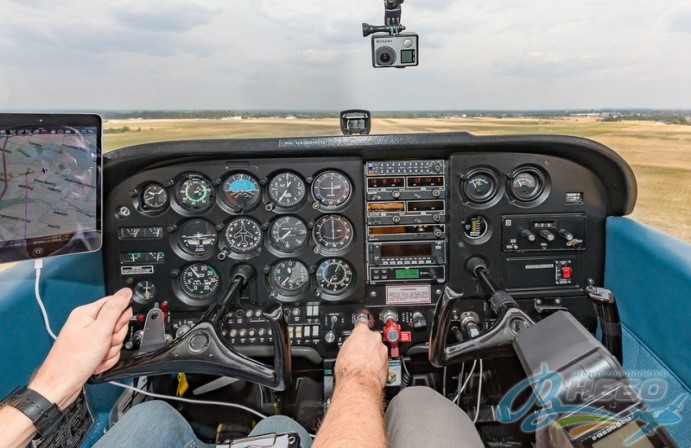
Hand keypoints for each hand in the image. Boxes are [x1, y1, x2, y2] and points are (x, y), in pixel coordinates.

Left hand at [29, 288, 132, 408]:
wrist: (62, 385)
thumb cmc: (73, 360)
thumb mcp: (99, 331)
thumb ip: (114, 309)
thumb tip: (125, 292)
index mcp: (86, 313)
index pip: (115, 304)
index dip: (120, 318)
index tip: (113, 328)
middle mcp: (87, 324)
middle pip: (117, 323)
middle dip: (114, 338)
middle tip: (104, 344)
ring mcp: (89, 339)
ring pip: (114, 340)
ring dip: (110, 351)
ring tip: (98, 356)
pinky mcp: (92, 351)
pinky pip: (109, 351)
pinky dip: (106, 359)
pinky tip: (96, 363)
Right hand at [334, 321, 387, 390]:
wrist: (359, 383)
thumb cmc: (348, 368)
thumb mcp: (342, 351)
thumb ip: (349, 344)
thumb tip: (350, 346)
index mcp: (362, 332)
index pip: (362, 324)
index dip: (359, 329)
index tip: (359, 332)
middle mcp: (374, 338)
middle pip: (372, 337)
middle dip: (368, 343)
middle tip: (360, 352)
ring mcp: (382, 350)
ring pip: (379, 348)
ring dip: (374, 353)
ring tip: (365, 363)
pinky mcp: (388, 361)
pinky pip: (383, 359)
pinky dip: (378, 362)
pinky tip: (371, 369)